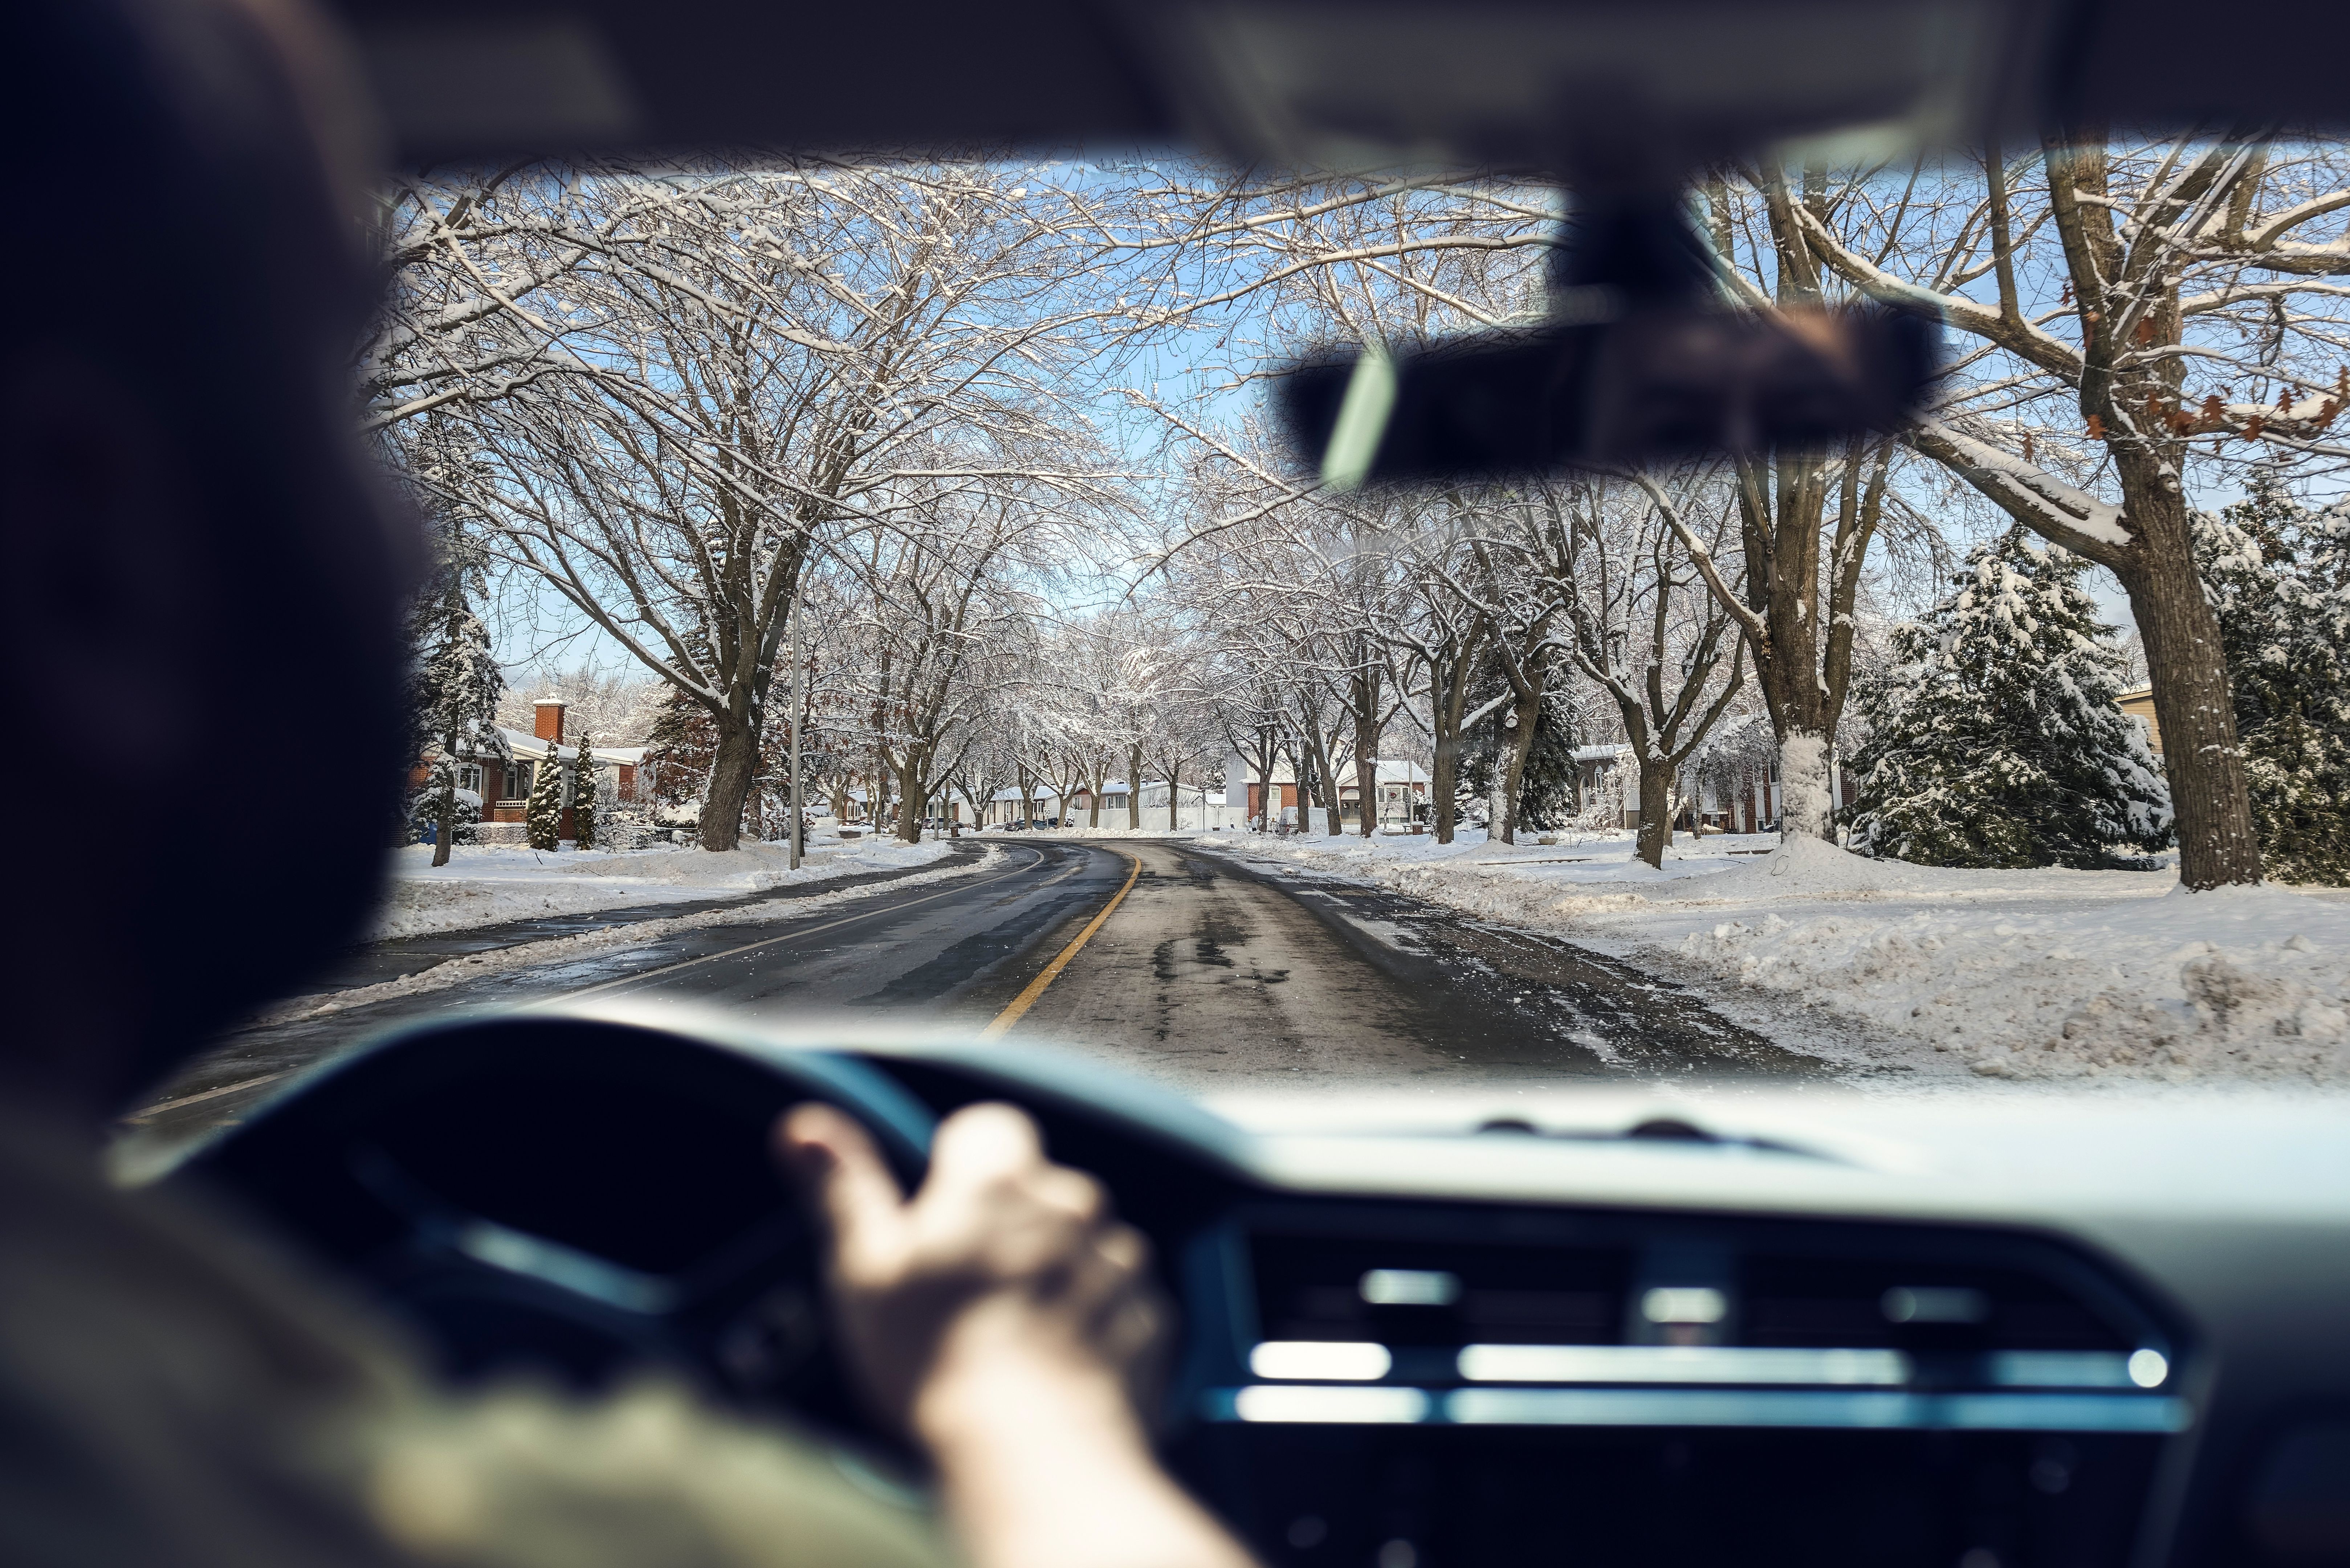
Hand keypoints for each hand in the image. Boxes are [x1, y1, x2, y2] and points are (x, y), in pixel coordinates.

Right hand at [776, 1101, 1166, 1449]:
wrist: (1031, 1453)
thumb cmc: (935, 1358)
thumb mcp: (864, 1270)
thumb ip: (843, 1187)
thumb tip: (802, 1127)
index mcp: (997, 1182)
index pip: (989, 1130)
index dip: (962, 1168)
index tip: (940, 1219)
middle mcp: (1071, 1203)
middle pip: (1039, 1192)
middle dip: (1011, 1227)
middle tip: (969, 1295)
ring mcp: (1119, 1259)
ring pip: (1083, 1246)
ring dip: (1057, 1275)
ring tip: (1015, 1341)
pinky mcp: (1153, 1315)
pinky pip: (1121, 1302)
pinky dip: (1097, 1324)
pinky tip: (1059, 1367)